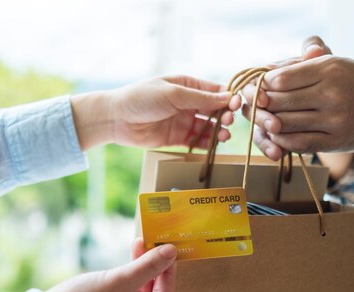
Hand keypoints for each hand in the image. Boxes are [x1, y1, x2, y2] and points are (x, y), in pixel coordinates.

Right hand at [47, 239, 176, 291]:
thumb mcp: (119, 281)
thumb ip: (148, 266)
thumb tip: (171, 252)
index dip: (167, 273)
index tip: (168, 251)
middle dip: (150, 270)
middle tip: (149, 244)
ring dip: (136, 274)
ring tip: (135, 247)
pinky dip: (122, 285)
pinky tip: (120, 267)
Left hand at [72, 75, 239, 150]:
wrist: (116, 118)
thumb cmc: (142, 98)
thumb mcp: (174, 94)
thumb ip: (201, 98)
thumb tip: (228, 97)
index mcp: (186, 85)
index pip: (214, 90)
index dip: (228, 97)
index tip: (237, 104)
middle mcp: (186, 102)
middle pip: (213, 109)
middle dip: (224, 114)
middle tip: (229, 120)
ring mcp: (182, 120)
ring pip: (207, 127)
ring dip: (218, 131)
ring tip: (224, 136)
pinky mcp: (176, 138)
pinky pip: (196, 141)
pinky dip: (206, 143)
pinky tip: (214, 144)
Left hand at [242, 36, 353, 182]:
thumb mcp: (335, 63)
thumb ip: (301, 64)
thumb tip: (265, 73)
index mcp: (329, 69)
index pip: (280, 79)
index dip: (261, 86)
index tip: (255, 89)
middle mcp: (332, 94)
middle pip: (278, 103)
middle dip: (258, 107)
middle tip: (250, 107)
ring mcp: (335, 120)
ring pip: (284, 124)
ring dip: (267, 125)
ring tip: (262, 120)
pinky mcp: (336, 142)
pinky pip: (297, 143)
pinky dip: (281, 141)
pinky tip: (276, 136)